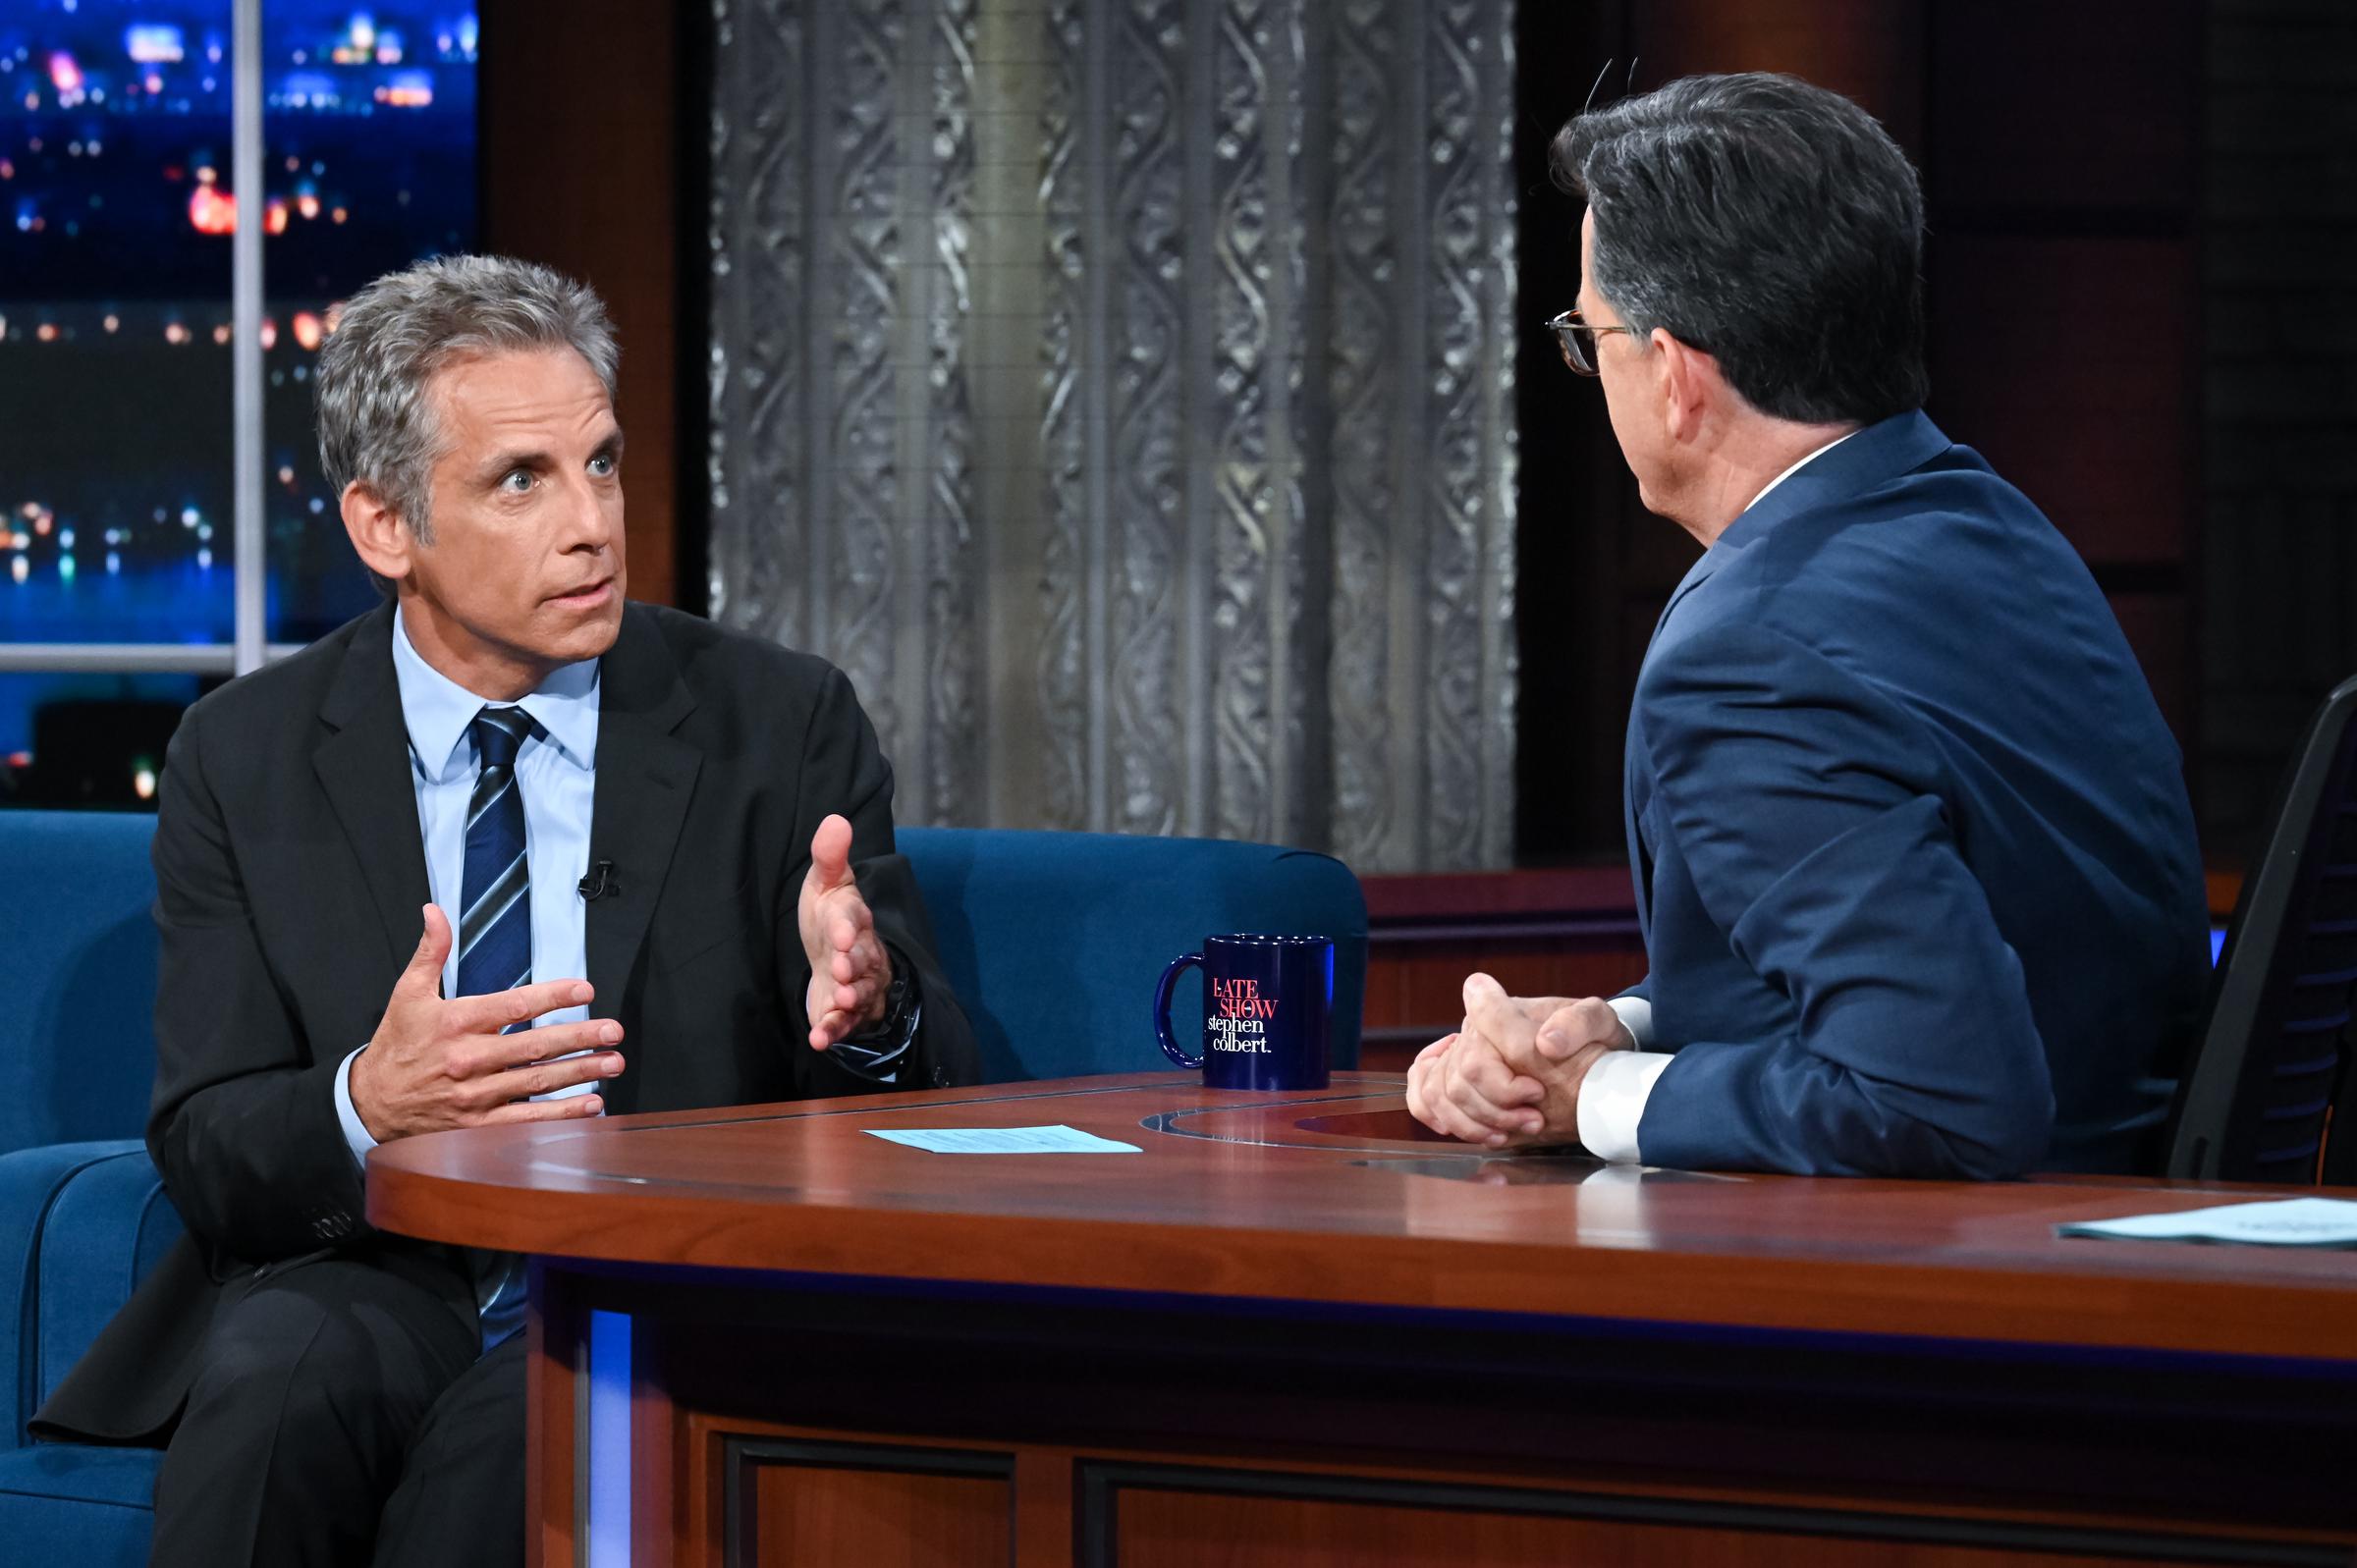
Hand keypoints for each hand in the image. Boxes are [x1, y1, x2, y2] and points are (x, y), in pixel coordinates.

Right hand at [348, 905, 625, 1140]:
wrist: (368, 1102)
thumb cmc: (396, 1044)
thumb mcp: (407, 993)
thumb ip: (430, 951)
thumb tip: (434, 911)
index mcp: (456, 1023)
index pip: (513, 1006)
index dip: (553, 996)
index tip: (585, 989)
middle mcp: (469, 1059)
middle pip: (534, 1047)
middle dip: (579, 1037)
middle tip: (613, 1031)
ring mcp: (475, 1095)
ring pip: (537, 1083)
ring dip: (580, 1073)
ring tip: (613, 1063)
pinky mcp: (477, 1125)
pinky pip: (526, 1119)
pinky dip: (561, 1114)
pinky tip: (591, 1104)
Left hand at [798, 813, 894, 1049]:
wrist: (836, 959)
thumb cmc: (830, 918)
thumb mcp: (826, 884)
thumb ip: (829, 857)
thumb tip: (835, 818)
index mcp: (853, 919)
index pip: (854, 920)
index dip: (849, 927)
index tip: (841, 933)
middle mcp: (861, 952)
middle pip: (862, 958)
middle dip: (853, 964)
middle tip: (841, 969)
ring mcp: (857, 984)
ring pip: (860, 991)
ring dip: (851, 998)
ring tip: (841, 1001)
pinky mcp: (847, 1012)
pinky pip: (845, 1024)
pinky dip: (833, 1032)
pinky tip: (818, 1039)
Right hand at [1403, 974, 1632, 1148]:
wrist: (1594, 1059)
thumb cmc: (1594, 1039)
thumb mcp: (1599, 1022)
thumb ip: (1579, 1023)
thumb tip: (1548, 1041)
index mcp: (1502, 1015)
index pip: (1475, 1061)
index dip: (1503, 1088)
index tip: (1538, 1093)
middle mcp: (1475, 1035)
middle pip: (1457, 1084)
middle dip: (1496, 1111)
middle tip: (1535, 1120)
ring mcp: (1463, 1057)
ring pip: (1439, 1095)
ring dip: (1473, 1124)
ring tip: (1511, 1132)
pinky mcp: (1462, 1082)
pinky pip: (1424, 1095)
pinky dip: (1434, 1113)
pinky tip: (1453, 1128)